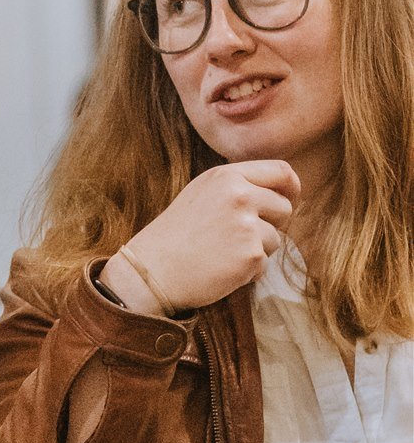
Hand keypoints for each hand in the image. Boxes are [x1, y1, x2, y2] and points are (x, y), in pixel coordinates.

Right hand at [103, 160, 299, 314]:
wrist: (151, 270)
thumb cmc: (175, 234)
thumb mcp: (202, 193)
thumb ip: (237, 186)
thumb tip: (281, 191)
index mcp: (227, 176)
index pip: (280, 170)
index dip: (291, 186)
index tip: (289, 198)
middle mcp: (240, 195)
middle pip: (284, 207)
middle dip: (271, 224)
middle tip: (238, 236)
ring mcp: (246, 225)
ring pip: (276, 239)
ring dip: (257, 250)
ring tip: (222, 253)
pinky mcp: (250, 255)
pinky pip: (265, 264)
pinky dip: (248, 272)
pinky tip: (221, 269)